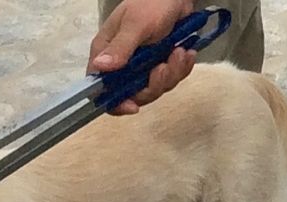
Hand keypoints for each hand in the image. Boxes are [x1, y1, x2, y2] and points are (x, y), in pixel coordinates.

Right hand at [89, 0, 197, 115]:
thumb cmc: (150, 4)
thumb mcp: (135, 25)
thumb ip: (121, 47)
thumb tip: (100, 68)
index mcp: (106, 55)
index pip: (101, 88)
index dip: (115, 101)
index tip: (133, 105)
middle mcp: (121, 64)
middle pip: (132, 94)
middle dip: (153, 85)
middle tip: (165, 66)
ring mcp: (141, 65)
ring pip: (154, 87)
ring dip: (171, 74)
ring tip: (180, 52)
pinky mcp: (159, 63)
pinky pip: (170, 78)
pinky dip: (181, 68)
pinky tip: (186, 52)